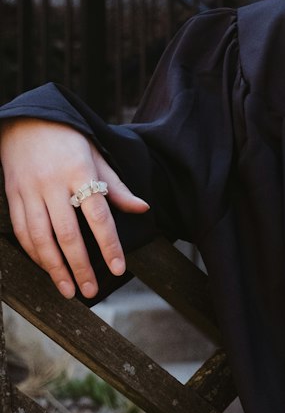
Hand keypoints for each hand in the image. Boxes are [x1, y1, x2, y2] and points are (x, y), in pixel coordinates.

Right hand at [0, 119, 148, 298]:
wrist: (27, 121)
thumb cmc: (68, 140)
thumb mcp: (97, 157)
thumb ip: (117, 187)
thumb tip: (142, 209)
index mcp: (80, 173)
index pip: (99, 215)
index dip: (109, 245)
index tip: (118, 268)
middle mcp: (53, 184)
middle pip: (69, 233)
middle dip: (81, 266)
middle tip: (91, 290)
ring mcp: (30, 191)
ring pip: (42, 238)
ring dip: (55, 268)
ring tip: (69, 289)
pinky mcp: (13, 196)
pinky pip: (23, 231)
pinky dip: (35, 253)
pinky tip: (47, 268)